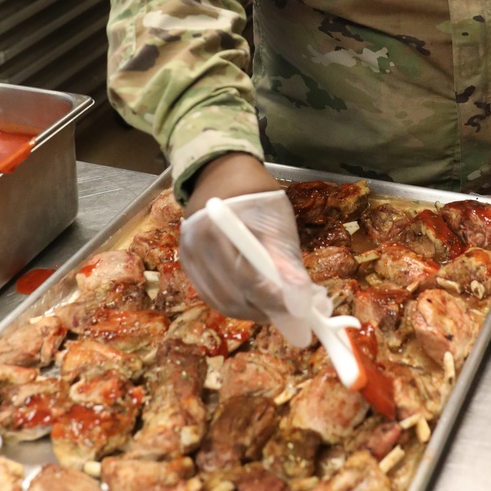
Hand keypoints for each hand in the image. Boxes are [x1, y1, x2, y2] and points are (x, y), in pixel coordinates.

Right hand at [180, 156, 330, 345]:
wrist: (223, 176)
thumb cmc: (256, 195)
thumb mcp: (278, 221)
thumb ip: (286, 261)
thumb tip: (302, 300)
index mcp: (217, 228)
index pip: (246, 277)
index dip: (274, 300)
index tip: (299, 311)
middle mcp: (196, 246)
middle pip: (232, 296)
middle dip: (265, 310)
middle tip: (293, 314)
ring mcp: (188, 258)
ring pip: (222, 302)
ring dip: (253, 311)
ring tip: (278, 307)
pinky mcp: (188, 266)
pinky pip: (213, 297)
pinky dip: (237, 304)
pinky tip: (256, 300)